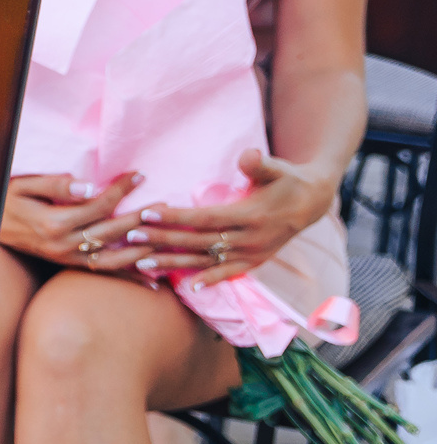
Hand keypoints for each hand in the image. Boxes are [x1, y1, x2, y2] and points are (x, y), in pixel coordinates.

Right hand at [0, 173, 150, 271]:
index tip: (139, 175)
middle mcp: (63, 245)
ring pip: (113, 258)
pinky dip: (129, 278)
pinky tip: (153, 282)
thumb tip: (86, 186)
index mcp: (54, 222)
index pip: (98, 205)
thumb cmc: (4, 202)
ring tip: (165, 238)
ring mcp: (66, 258)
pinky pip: (103, 273)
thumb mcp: (21, 186)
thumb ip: (54, 185)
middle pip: (112, 231)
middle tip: (164, 205)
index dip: (120, 189)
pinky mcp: (68, 265)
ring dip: (141, 249)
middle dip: (140, 216)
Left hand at [122, 150, 328, 285]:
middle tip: (129, 236)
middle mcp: (250, 239)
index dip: (175, 216)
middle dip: (163, 239)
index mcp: (251, 216)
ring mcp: (252, 254)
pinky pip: (229, 274)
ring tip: (142, 264)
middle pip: (198, 241)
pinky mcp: (255, 262)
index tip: (146, 213)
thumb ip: (260, 164)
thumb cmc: (288, 180)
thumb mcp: (278, 168)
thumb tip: (249, 155)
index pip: (204, 218)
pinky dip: (210, 281)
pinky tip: (188, 289)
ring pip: (206, 261)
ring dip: (174, 263)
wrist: (314, 201)